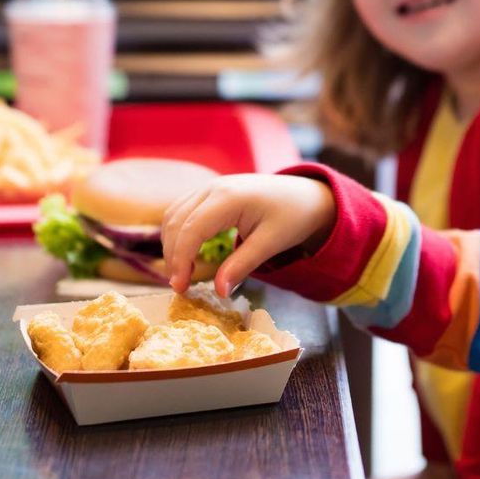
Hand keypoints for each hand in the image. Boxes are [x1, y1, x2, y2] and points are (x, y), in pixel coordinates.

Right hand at [161, 173, 335, 296]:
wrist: (306, 195)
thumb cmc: (293, 216)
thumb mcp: (272, 243)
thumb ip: (243, 265)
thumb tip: (219, 292)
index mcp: (229, 197)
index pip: (191, 230)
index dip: (181, 260)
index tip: (181, 288)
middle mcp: (214, 187)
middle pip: (176, 222)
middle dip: (173, 256)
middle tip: (181, 287)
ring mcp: (210, 186)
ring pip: (174, 215)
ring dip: (172, 244)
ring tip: (183, 274)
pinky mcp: (211, 192)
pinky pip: (183, 210)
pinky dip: (179, 233)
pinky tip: (188, 254)